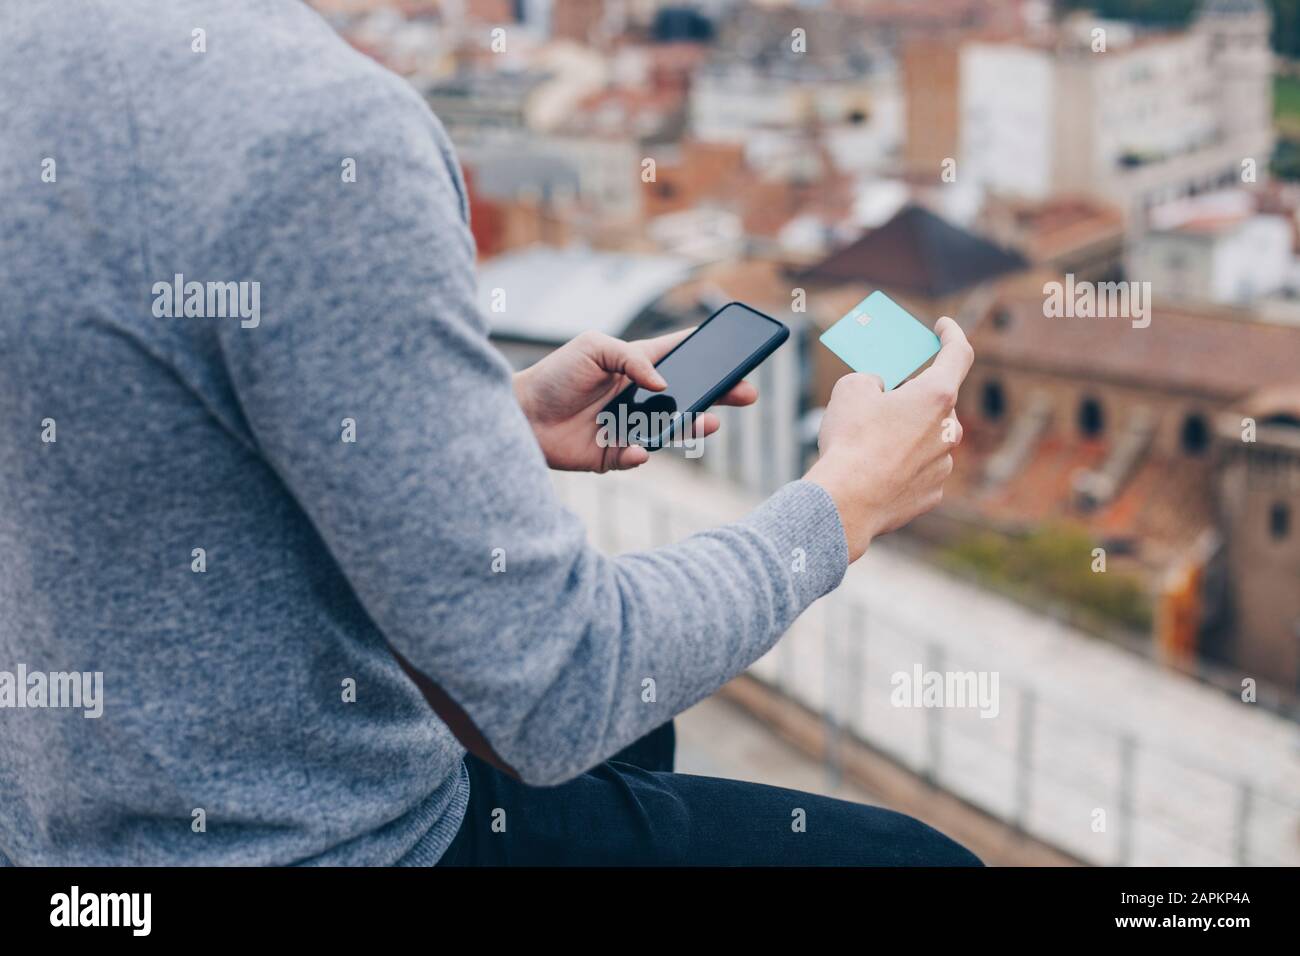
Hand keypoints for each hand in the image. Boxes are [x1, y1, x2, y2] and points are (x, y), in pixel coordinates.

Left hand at [513, 329, 758, 472]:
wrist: (520, 415)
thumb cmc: (555, 375)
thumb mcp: (593, 348)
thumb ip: (632, 359)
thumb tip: (664, 385)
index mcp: (637, 365)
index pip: (682, 356)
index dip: (711, 355)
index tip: (739, 354)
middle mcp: (639, 396)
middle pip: (690, 395)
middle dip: (720, 394)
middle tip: (746, 394)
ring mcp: (630, 426)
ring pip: (672, 430)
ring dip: (692, 427)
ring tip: (709, 422)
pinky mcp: (615, 455)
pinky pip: (637, 457)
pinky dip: (639, 455)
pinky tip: (639, 449)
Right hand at [806, 316, 972, 560]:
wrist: (846, 501)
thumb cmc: (850, 441)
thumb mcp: (851, 389)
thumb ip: (872, 380)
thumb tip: (879, 391)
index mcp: (936, 395)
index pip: (958, 354)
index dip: (951, 334)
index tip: (943, 326)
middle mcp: (949, 429)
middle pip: (938, 402)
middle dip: (915, 395)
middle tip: (887, 394)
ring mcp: (943, 464)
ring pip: (929, 438)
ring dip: (908, 433)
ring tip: (870, 441)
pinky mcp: (932, 493)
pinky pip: (920, 470)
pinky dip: (903, 466)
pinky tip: (876, 471)